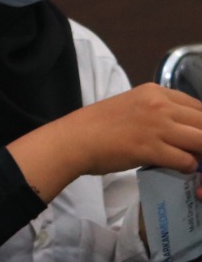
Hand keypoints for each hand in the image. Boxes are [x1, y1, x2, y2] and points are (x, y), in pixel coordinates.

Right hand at [11, 84, 201, 202]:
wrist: (72, 140)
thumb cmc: (95, 126)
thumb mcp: (130, 106)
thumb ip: (155, 111)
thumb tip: (176, 128)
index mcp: (155, 92)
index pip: (198, 105)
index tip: (197, 137)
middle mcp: (160, 105)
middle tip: (199, 151)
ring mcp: (156, 126)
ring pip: (201, 140)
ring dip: (201, 154)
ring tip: (196, 162)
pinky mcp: (150, 148)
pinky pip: (186, 159)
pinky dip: (189, 166)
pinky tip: (181, 169)